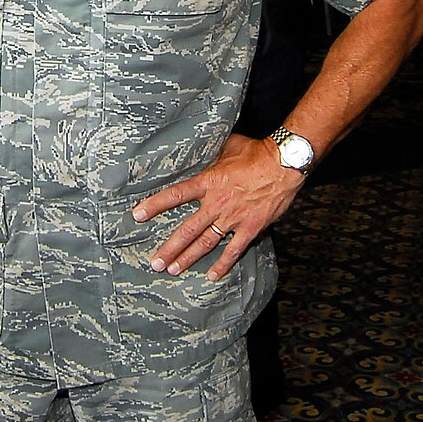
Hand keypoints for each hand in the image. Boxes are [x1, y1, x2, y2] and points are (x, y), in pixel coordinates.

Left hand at [134, 134, 302, 279]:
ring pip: (205, 242)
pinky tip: (212, 275)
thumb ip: (212, 153)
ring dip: (188, 258)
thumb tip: (202, 148)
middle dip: (170, 248)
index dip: (155, 205)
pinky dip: (223, 264)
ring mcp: (233, 218)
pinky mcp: (250, 227)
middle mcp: (217, 203)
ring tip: (173, 270)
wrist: (284, 164)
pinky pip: (234, 250)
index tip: (137, 215)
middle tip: (155, 262)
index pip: (176, 195)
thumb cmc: (257, 151)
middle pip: (187, 230)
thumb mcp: (229, 146)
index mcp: (209, 182)